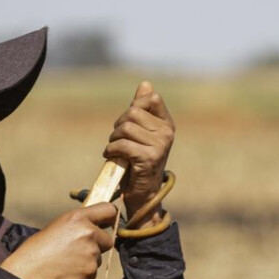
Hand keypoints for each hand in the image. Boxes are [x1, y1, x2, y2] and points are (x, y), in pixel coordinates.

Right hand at [0, 202, 118, 278]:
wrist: (29, 273)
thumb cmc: (36, 250)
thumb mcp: (57, 227)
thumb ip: (77, 225)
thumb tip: (91, 227)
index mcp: (78, 217)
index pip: (108, 210)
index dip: (109, 218)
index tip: (108, 223)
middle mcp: (88, 233)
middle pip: (108, 239)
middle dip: (98, 245)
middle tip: (79, 250)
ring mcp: (92, 253)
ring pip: (99, 256)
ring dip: (88, 260)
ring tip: (67, 262)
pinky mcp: (91, 271)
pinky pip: (93, 271)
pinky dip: (84, 272)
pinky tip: (68, 271)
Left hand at [103, 81, 174, 226]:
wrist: (144, 194)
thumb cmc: (139, 162)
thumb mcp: (142, 133)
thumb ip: (142, 109)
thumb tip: (145, 84)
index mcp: (167, 124)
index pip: (151, 98)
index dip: (134, 107)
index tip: (129, 123)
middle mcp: (167, 133)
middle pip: (133, 112)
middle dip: (119, 125)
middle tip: (117, 140)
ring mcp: (160, 146)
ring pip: (126, 128)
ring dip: (114, 139)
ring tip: (115, 150)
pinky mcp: (148, 158)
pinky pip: (122, 145)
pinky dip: (111, 151)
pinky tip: (112, 157)